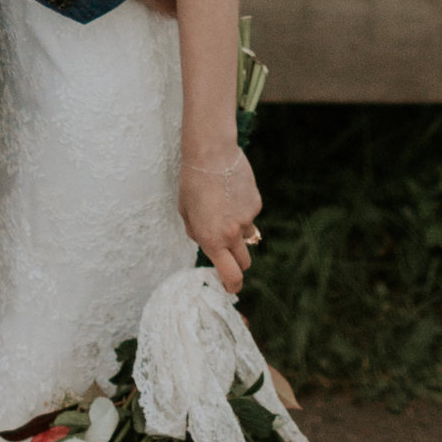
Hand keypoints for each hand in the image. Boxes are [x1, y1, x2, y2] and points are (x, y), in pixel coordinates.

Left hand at [182, 142, 261, 294]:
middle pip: (243, 263)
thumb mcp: (186, 213)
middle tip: (229, 252)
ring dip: (239, 232)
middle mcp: (231, 234)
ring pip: (248, 236)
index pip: (230, 275)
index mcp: (211, 240)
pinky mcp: (256, 204)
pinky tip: (231, 191)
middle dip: (237, 263)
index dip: (232, 285)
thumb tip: (208, 244)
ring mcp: (246, 220)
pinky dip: (243, 209)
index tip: (230, 287)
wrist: (211, 155)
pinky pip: (251, 214)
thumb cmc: (192, 183)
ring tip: (224, 208)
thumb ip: (197, 233)